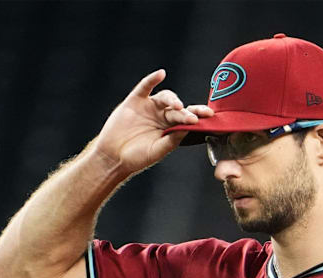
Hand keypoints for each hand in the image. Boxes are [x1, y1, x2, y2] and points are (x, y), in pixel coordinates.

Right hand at [94, 69, 213, 174]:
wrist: (113, 156)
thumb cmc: (138, 157)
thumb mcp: (157, 150)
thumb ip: (172, 140)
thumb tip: (189, 128)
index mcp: (171, 127)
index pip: (188, 118)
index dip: (198, 115)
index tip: (209, 116)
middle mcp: (163, 115)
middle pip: (179, 108)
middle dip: (187, 111)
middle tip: (194, 116)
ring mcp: (149, 107)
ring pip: (165, 97)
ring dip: (172, 99)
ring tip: (177, 106)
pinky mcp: (135, 101)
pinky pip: (144, 88)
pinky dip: (152, 80)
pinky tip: (160, 74)